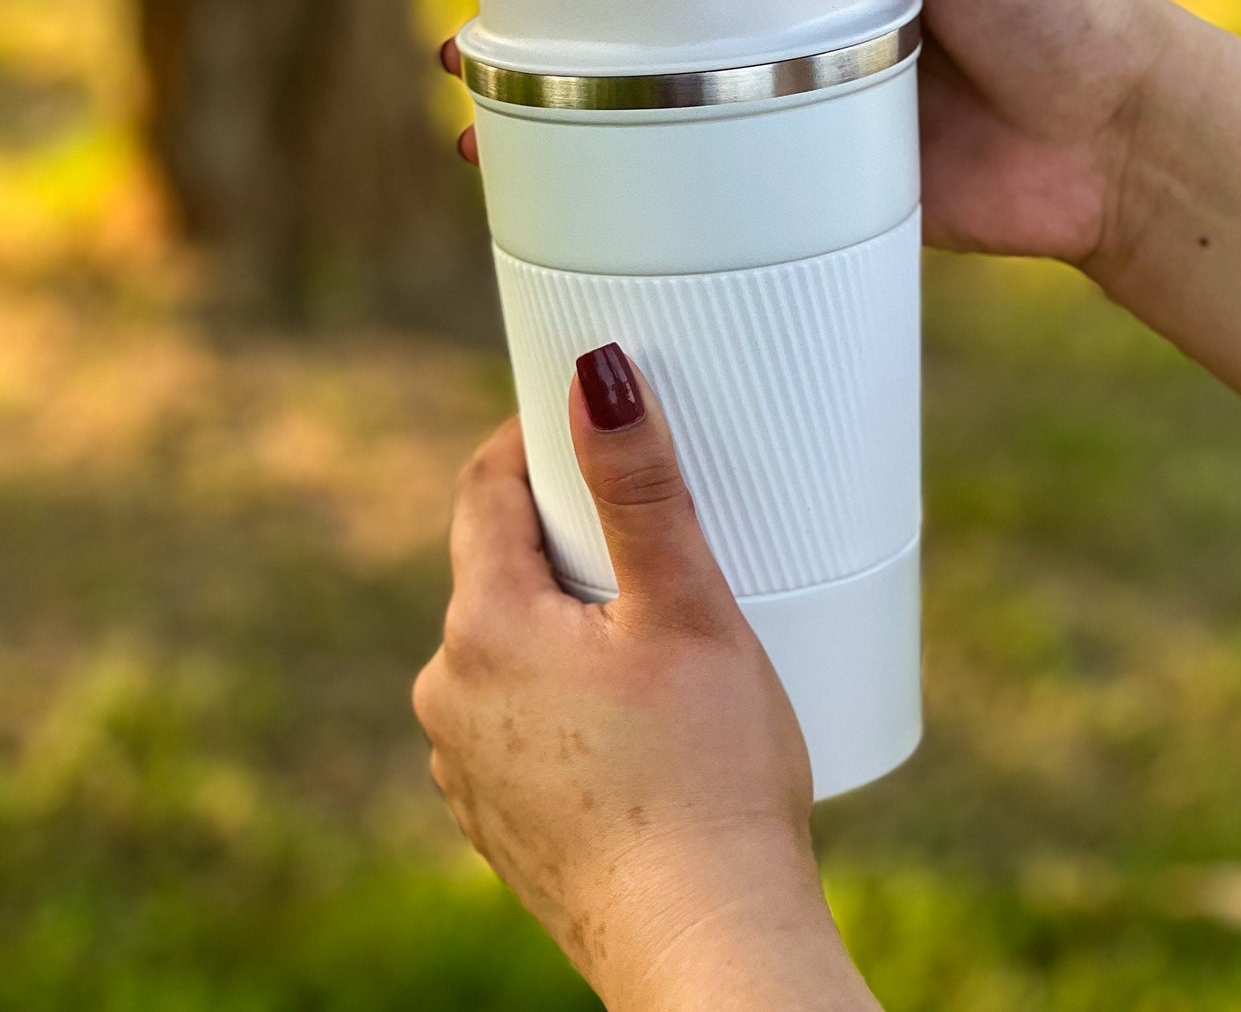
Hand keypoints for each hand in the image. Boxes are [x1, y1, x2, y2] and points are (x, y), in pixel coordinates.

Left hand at [413, 345, 879, 1010]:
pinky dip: (565, 689)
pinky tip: (633, 717)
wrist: (703, 947)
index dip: (535, 439)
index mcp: (484, 628)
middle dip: (566, 533)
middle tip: (650, 529)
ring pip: (510, 643)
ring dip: (567, 617)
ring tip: (653, 629)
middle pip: (499, 566)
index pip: (486, 487)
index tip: (588, 421)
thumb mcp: (685, 609)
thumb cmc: (707, 776)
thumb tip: (598, 376)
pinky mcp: (497, 814)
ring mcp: (465, 763)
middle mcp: (450, 694)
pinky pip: (520, 712)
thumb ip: (639, 486)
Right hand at [444, 0, 1184, 268]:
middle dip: (556, 26)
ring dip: (576, 114)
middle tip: (471, 54)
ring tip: (492, 137)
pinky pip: (719, 179)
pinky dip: (653, 190)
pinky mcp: (814, 176)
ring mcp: (796, 99)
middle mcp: (792, 13)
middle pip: (648, 9)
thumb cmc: (1058, 6)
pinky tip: (589, 206)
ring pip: (664, 100)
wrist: (1116, 144)